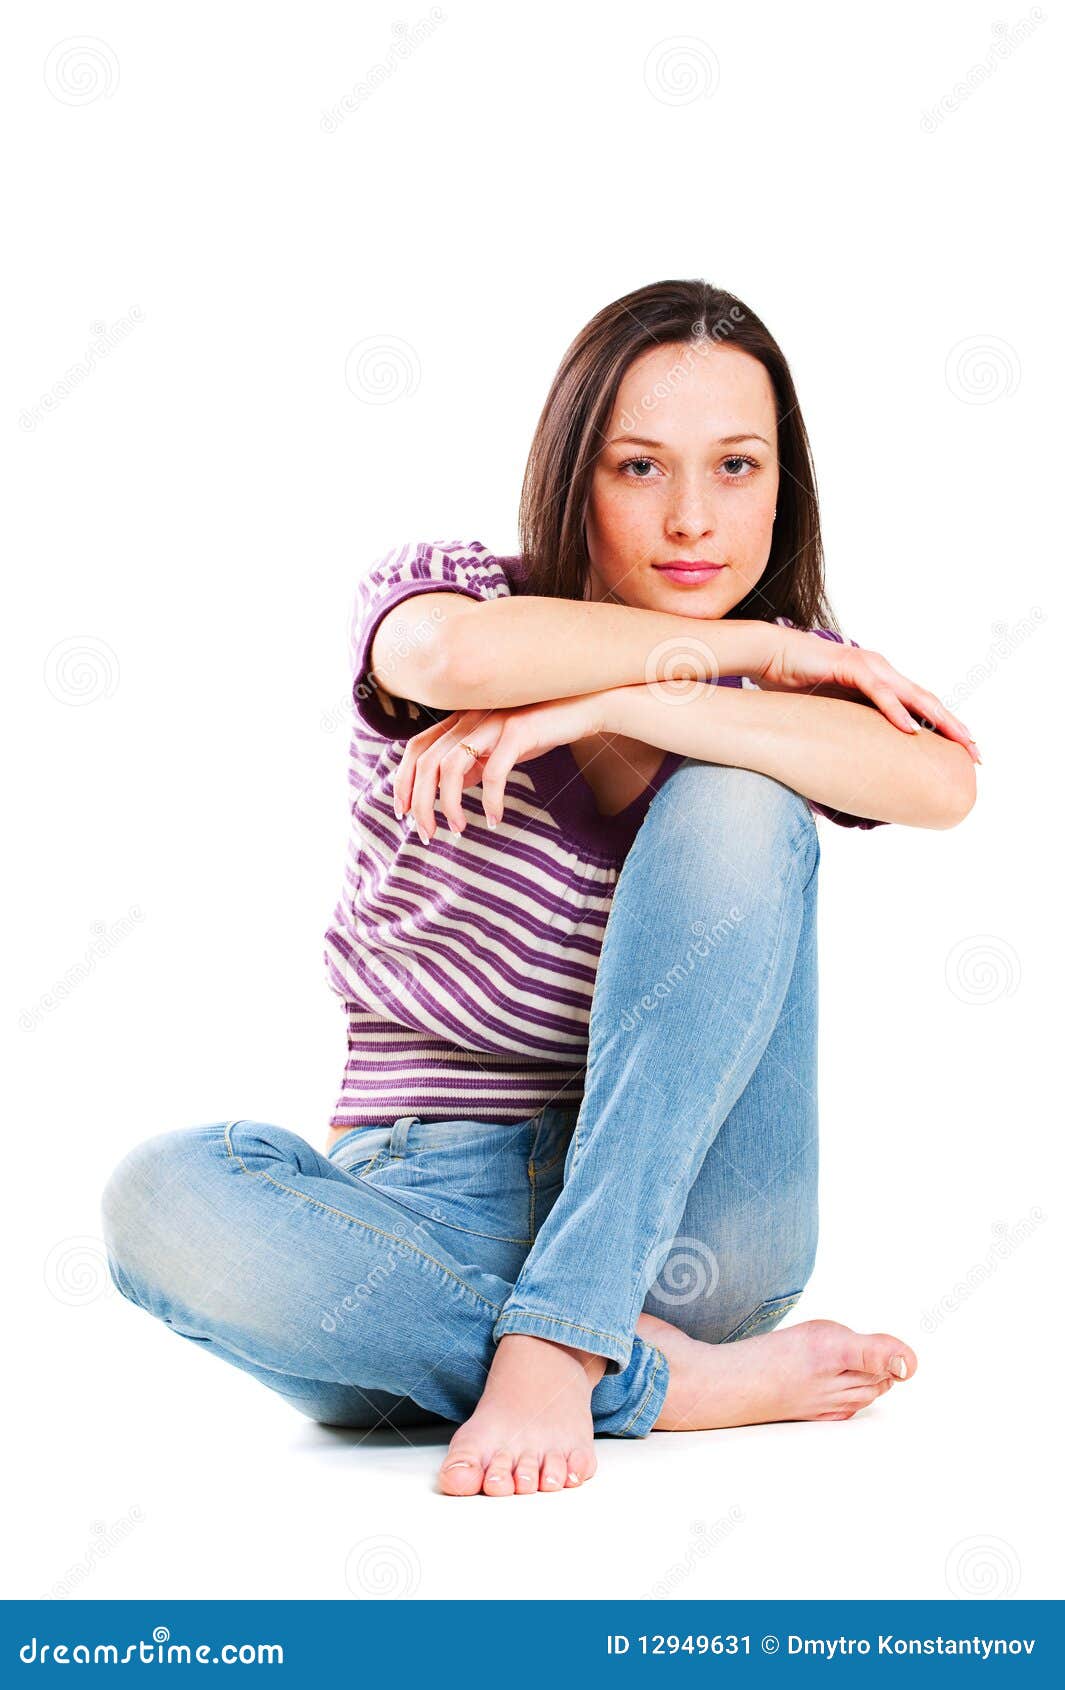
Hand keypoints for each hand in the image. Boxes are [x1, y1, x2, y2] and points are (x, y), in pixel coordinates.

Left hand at [391, 692, 606, 840]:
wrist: (585, 706)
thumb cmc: (541, 729)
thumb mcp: (499, 748)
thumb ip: (473, 764)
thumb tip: (451, 789)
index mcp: (461, 720)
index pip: (416, 750)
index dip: (403, 782)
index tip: (404, 814)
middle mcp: (470, 718)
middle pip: (426, 763)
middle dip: (421, 804)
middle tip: (429, 834)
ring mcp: (493, 722)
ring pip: (451, 767)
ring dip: (449, 805)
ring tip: (460, 830)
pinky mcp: (519, 731)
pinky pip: (494, 771)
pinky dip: (490, 800)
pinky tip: (495, 819)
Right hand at [754, 627, 979, 760]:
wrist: (769, 655)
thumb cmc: (796, 687)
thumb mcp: (832, 715)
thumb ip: (850, 731)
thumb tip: (858, 766)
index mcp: (881, 684)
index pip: (921, 709)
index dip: (945, 730)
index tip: (965, 755)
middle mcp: (882, 673)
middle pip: (927, 702)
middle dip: (955, 728)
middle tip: (976, 755)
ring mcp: (868, 667)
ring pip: (912, 695)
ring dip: (939, 719)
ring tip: (959, 740)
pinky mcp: (849, 666)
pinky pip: (878, 692)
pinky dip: (895, 710)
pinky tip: (911, 729)